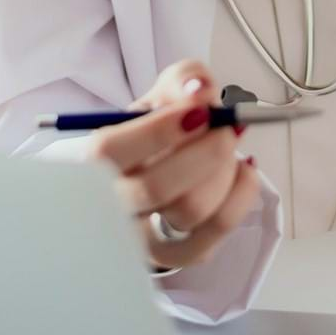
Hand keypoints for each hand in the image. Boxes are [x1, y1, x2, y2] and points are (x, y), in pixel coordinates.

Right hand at [86, 59, 261, 270]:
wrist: (158, 168)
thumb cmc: (156, 129)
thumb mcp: (162, 94)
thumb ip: (181, 80)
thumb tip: (198, 89)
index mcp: (92, 161)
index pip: (109, 152)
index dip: (158, 129)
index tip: (198, 109)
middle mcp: (111, 206)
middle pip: (157, 187)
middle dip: (206, 148)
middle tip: (225, 125)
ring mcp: (142, 238)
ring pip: (193, 209)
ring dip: (224, 168)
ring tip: (225, 145)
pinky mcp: (177, 254)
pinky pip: (218, 227)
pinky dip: (242, 191)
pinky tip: (243, 167)